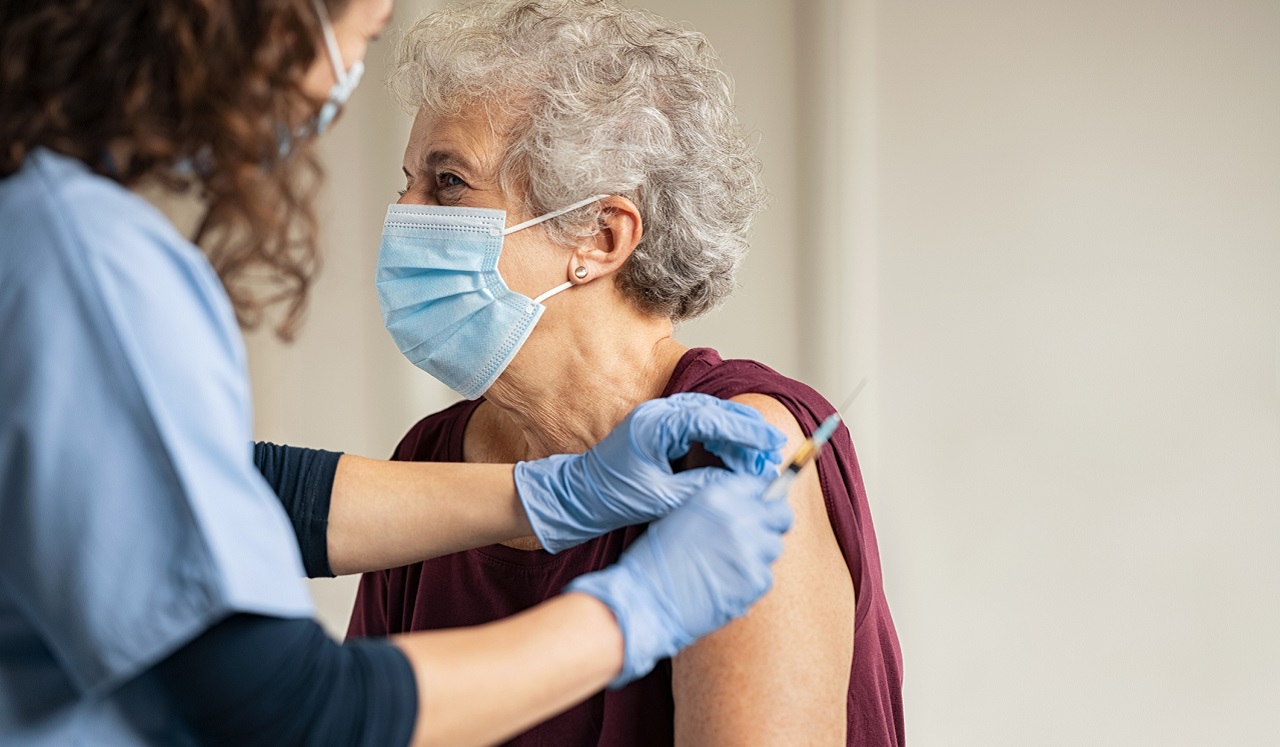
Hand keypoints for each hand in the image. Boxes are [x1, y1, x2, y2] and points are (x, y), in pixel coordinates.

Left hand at [514, 393, 784, 552]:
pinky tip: (735, 455)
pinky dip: (720, 438)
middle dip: (747, 431)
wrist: (578, 496)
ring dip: (735, 434)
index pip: (711, 419)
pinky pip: (698, 425)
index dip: (745, 431)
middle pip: (714, 411)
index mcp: (655, 425)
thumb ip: (702, 487)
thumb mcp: (662, 498)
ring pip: (709, 416)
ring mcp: (658, 417)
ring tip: (761, 455)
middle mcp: (657, 413)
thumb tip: (740, 484)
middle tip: (774, 450)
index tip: (771, 443)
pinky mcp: (659, 428)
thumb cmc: (612, 497)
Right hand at [565, 472, 792, 686]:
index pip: (759, 486)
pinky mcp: (756, 580)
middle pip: (780, 514)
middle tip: (758, 536)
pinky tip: (726, 585)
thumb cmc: (656, 560)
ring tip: (729, 566)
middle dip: (773, 523)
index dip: (760, 499)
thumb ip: (718, 509)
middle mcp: (739, 518)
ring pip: (774, 547)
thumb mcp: (683, 516)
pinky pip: (766, 576)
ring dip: (759, 555)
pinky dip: (750, 582)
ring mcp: (750, 549)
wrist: (646, 599)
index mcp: (717, 496)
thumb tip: (748, 509)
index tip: (759, 509)